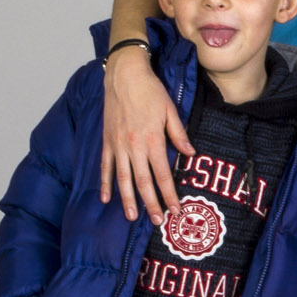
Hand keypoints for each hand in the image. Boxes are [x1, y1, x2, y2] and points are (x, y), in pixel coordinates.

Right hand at [100, 45, 192, 223]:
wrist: (124, 75)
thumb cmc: (150, 91)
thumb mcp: (171, 110)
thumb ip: (179, 134)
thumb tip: (190, 153)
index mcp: (152, 140)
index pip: (163, 174)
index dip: (169, 194)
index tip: (175, 209)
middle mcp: (134, 146)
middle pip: (143, 182)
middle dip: (151, 203)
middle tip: (157, 221)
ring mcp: (118, 145)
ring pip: (123, 179)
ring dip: (128, 199)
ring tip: (132, 217)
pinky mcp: (107, 141)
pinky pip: (106, 167)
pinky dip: (105, 183)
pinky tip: (107, 198)